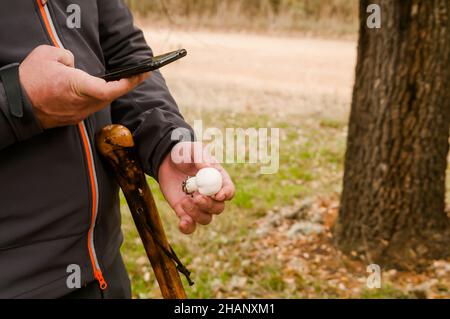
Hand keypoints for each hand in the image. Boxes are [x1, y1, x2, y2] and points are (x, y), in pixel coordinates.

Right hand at [19, 45, 148, 128]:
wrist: (16, 105)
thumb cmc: (30, 80)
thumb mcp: (48, 55)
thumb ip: (68, 57)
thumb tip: (76, 65)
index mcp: (76, 86)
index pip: (108, 89)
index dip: (127, 84)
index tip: (139, 75)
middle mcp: (81, 103)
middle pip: (111, 96)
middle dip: (129, 85)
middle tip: (142, 74)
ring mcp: (79, 113)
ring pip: (104, 102)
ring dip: (117, 92)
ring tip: (129, 80)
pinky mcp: (75, 117)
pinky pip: (94, 106)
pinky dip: (103, 98)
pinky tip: (107, 89)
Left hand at [158, 142, 234, 233]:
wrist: (165, 161)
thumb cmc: (183, 153)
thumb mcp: (191, 149)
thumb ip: (200, 156)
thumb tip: (205, 168)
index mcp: (218, 179)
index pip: (229, 190)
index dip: (226, 194)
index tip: (218, 195)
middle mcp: (211, 195)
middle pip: (218, 208)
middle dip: (209, 205)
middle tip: (197, 197)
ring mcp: (198, 205)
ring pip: (206, 218)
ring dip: (197, 214)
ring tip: (184, 201)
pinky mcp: (184, 212)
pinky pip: (190, 225)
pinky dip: (188, 227)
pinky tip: (182, 223)